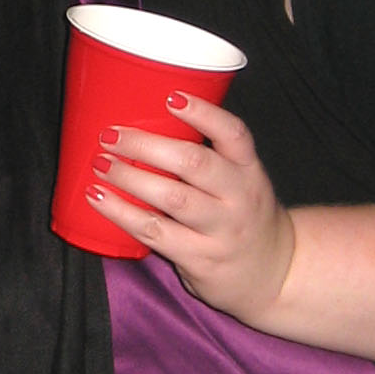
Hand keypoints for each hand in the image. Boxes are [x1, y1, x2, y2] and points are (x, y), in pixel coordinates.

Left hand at [88, 97, 295, 328]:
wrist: (274, 275)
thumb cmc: (243, 217)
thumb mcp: (241, 182)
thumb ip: (207, 158)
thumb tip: (144, 126)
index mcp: (248, 170)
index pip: (233, 134)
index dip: (204, 113)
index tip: (171, 97)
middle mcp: (239, 197)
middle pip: (194, 163)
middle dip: (146, 145)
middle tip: (111, 136)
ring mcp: (221, 230)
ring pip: (172, 198)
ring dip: (130, 177)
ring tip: (100, 164)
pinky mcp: (201, 258)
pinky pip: (155, 233)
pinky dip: (122, 214)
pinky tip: (100, 200)